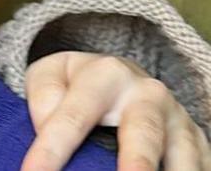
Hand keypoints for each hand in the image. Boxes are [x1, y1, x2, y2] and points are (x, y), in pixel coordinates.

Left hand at [21, 51, 210, 170]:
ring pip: (183, 153)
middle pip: (144, 133)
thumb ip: (43, 98)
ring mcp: (176, 118)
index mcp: (105, 74)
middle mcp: (148, 94)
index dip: (51, 149)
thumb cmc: (76, 83)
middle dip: (137, 162)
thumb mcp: (50, 76)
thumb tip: (47, 130)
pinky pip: (201, 162)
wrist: (116, 75)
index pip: (73, 117)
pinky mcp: (195, 139)